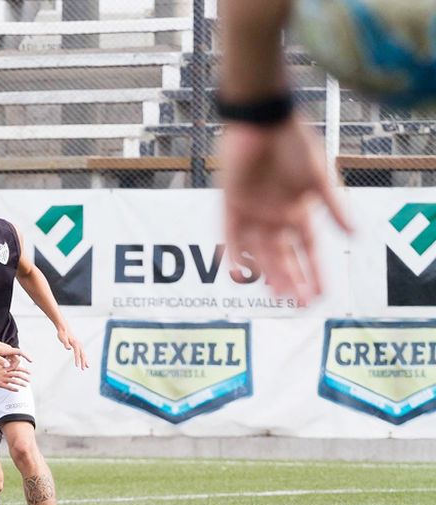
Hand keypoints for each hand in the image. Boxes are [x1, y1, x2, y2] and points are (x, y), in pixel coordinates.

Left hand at [0, 336, 29, 368]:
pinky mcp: (2, 349)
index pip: (20, 352)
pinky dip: (8, 361)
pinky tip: (2, 365)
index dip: (27, 356)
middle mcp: (8, 349)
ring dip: (11, 364)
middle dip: (14, 365)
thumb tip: (7, 366)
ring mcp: (5, 349)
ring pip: (12, 358)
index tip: (31, 361)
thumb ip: (0, 360)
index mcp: (7, 350)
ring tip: (5, 370)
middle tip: (8, 372)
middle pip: (16, 358)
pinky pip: (8, 356)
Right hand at [0, 361, 29, 391]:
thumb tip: (14, 361)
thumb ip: (8, 363)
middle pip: (17, 374)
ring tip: (26, 385)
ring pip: (14, 381)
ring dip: (21, 383)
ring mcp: (3, 378)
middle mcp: (6, 372)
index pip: (18, 368)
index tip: (30, 372)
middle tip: (29, 380)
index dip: (24, 370)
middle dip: (25, 377)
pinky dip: (13, 388)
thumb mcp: (1, 363)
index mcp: (6, 367)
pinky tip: (17, 390)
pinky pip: (7, 387)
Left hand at [57, 327, 87, 369]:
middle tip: (83, 369)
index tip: (77, 366)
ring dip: (85, 361)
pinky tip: (83, 362)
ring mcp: (79, 345)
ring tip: (86, 367)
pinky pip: (82, 353)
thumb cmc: (62, 333)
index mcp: (75, 343)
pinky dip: (83, 358)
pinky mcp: (78, 346)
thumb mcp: (62, 338)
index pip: (77, 353)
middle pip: (82, 354)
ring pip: (83, 354)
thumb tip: (68, 348)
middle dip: (83, 362)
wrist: (64, 328)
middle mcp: (79, 344)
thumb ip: (65, 343)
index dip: (77, 360)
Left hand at [219, 114, 352, 302]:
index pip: (309, 249)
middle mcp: (275, 215)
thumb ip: (333, 207)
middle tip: (300, 304)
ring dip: (268, 273)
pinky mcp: (230, 203)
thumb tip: (356, 235)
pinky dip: (232, 252)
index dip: (315, 271)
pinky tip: (239, 272)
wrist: (262, 120)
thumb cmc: (294, 144)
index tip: (322, 295)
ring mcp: (252, 211)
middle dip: (293, 279)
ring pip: (259, 251)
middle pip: (283, 256)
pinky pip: (228, 234)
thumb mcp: (319, 178)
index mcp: (299, 210)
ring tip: (278, 295)